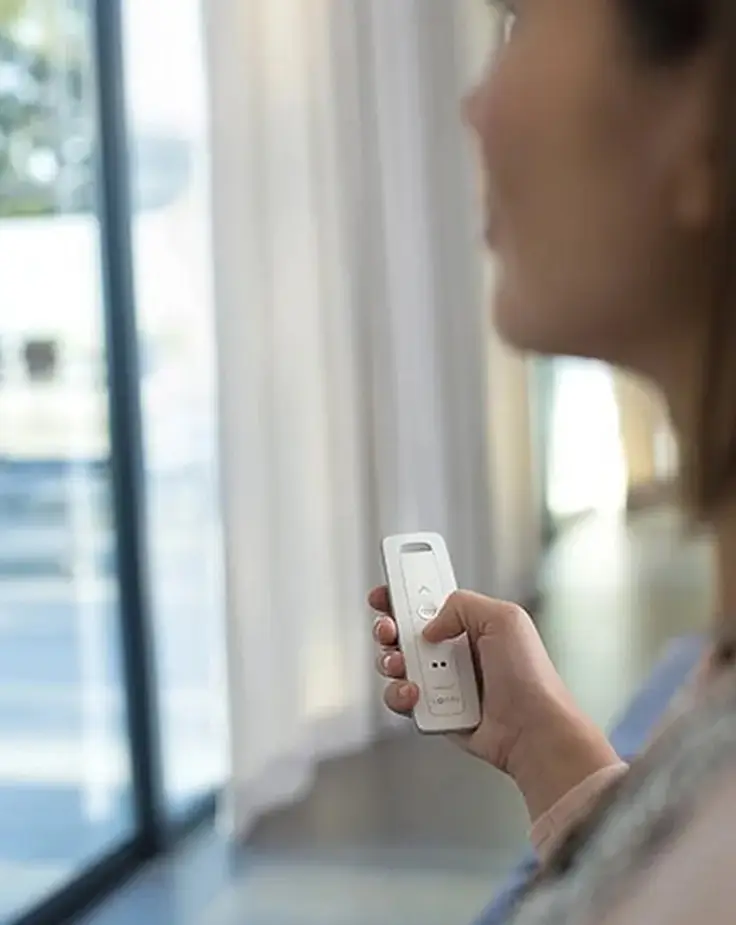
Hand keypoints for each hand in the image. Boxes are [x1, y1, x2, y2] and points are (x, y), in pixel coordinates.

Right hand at [371, 587, 618, 820]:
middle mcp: (453, 651)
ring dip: (390, 662)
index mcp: (470, 624)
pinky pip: (401, 698)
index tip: (385, 594)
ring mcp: (442, 681)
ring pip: (396, 665)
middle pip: (402, 632)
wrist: (532, 730)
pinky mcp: (433, 710)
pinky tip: (416, 694)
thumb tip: (431, 625)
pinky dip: (400, 695)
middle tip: (389, 630)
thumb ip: (462, 604)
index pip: (427, 603)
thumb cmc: (530, 678)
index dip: (402, 596)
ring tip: (402, 666)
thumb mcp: (504, 618)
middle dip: (387, 628)